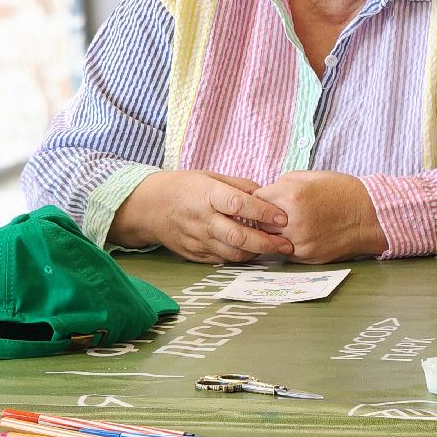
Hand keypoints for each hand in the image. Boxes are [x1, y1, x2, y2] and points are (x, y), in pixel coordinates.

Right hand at [111, 170, 293, 262]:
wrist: (148, 207)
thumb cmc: (184, 187)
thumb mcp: (210, 177)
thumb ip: (240, 186)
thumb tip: (269, 193)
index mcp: (206, 194)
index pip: (239, 204)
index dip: (263, 212)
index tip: (283, 218)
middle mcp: (202, 219)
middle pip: (238, 236)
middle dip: (267, 243)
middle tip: (287, 244)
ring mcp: (197, 239)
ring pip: (233, 253)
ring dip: (257, 253)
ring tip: (275, 249)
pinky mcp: (194, 254)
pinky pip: (222, 260)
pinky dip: (241, 258)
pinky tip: (254, 252)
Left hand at [252, 171, 387, 262]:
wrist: (370, 216)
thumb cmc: (342, 192)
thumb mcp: (310, 177)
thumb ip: (283, 185)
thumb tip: (266, 196)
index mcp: (291, 196)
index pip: (256, 199)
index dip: (262, 198)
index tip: (269, 199)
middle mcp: (293, 221)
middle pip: (260, 222)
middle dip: (265, 217)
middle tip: (277, 213)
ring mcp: (300, 242)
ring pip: (270, 239)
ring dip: (275, 233)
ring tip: (290, 224)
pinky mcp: (307, 256)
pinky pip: (285, 251)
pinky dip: (288, 244)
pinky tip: (302, 234)